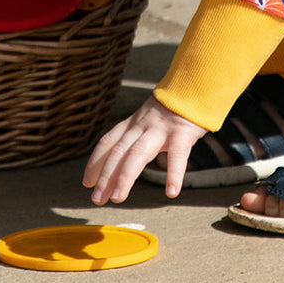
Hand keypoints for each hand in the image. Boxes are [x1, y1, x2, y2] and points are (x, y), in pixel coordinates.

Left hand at [82, 95, 206, 203]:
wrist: (196, 83)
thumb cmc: (175, 108)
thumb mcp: (149, 117)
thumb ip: (138, 135)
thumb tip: (125, 160)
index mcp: (134, 123)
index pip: (109, 141)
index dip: (95, 162)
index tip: (86, 182)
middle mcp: (142, 125)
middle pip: (119, 151)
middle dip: (105, 176)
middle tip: (97, 199)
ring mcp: (161, 128)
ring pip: (138, 153)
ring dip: (125, 177)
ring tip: (117, 198)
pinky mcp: (182, 132)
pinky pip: (178, 155)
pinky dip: (174, 174)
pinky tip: (172, 192)